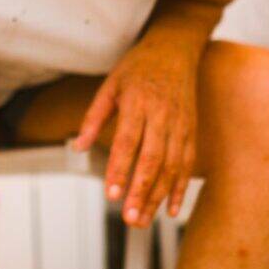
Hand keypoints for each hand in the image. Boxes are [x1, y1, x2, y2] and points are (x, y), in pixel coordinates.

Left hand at [73, 36, 200, 225]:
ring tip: (143, 220)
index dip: (120, 169)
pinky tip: (170, 210)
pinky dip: (180, 188)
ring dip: (158, 196)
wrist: (176, 49)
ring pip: (172, 166)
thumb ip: (94, 117)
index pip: (128, 141)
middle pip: (153, 159)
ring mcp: (180, 123)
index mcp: (139, 102)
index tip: (111, 194)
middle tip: (129, 218)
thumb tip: (77, 147)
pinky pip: (187, 163)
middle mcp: (162, 115)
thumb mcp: (110, 85)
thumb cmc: (138, 67)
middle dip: (141, 191)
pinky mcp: (191, 130)